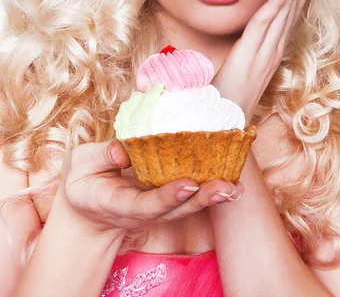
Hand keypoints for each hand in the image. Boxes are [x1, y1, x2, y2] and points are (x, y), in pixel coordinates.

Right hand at [59, 138, 244, 235]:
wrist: (89, 208)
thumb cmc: (85, 181)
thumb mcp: (81, 165)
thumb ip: (101, 156)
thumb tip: (123, 150)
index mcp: (119, 204)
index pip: (146, 204)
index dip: (168, 195)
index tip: (189, 183)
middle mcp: (143, 212)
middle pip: (176, 210)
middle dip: (203, 198)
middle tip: (227, 187)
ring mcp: (157, 210)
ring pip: (187, 207)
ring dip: (213, 197)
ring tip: (236, 187)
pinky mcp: (166, 202)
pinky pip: (190, 196)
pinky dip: (211, 189)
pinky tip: (232, 182)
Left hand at [212, 0, 314, 122]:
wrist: (222, 123)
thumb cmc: (225, 95)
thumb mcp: (234, 63)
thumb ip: (240, 46)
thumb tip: (230, 35)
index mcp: (271, 42)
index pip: (288, 2)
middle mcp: (275, 42)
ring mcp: (268, 47)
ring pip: (286, 2)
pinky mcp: (255, 51)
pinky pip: (270, 19)